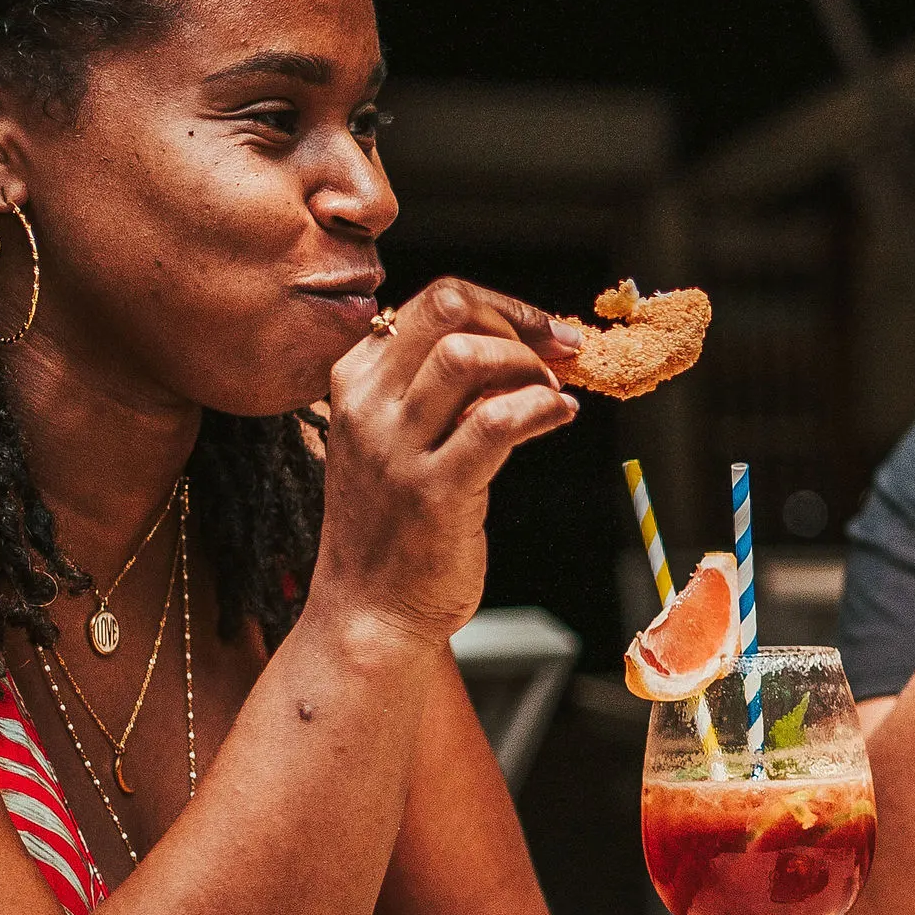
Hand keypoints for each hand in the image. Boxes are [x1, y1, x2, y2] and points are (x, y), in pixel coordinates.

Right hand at [310, 278, 579, 646]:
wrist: (371, 611)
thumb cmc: (397, 522)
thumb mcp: (401, 438)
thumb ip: (442, 390)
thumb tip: (521, 344)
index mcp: (355, 379)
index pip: (434, 303)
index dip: (503, 307)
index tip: (545, 329)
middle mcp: (367, 405)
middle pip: (448, 310)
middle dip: (518, 320)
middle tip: (559, 351)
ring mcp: (395, 449)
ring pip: (467, 357)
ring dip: (528, 365)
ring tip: (554, 394)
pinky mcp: (433, 492)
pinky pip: (497, 422)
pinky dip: (541, 408)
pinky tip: (559, 417)